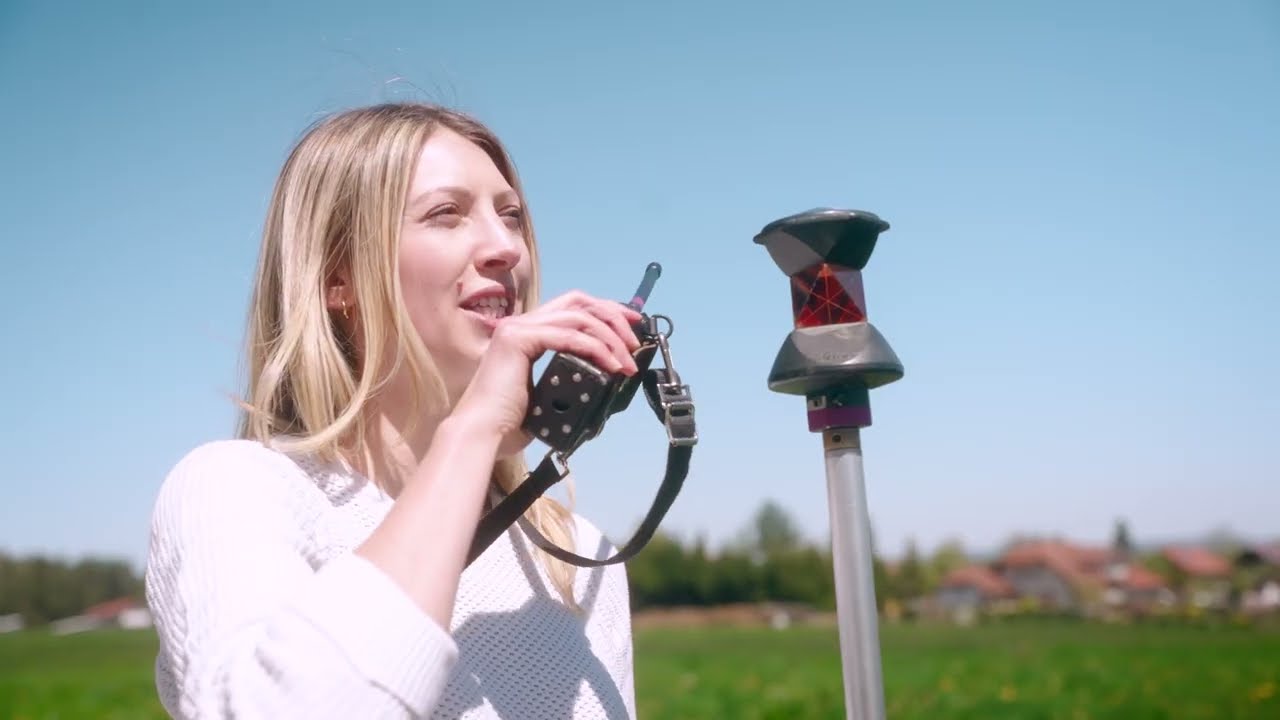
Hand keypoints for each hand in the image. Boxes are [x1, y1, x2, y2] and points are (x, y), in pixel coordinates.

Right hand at [452, 290, 643, 454]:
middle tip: (635, 340)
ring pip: (579, 317)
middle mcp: (521, 324)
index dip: (605, 311)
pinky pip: (569, 336)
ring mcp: (518, 328)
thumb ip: (572, 376)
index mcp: (527, 333)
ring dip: (611, 337)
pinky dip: (596, 348)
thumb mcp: (551, 393)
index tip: (631, 326)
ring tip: (628, 362)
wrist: (483, 434)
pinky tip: (612, 366)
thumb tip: (608, 376)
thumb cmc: (510, 423)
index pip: (572, 307)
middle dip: (613, 315)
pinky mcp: (518, 339)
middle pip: (579, 302)